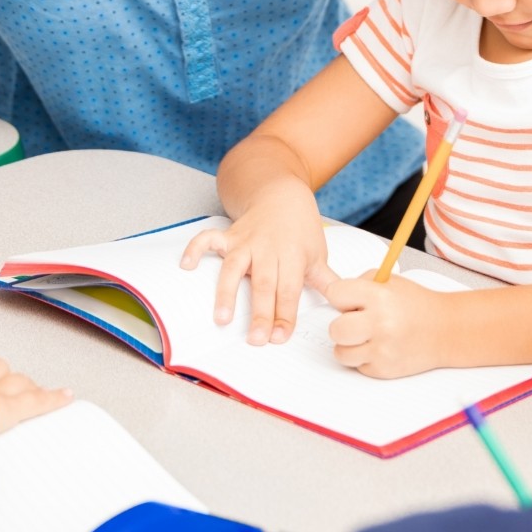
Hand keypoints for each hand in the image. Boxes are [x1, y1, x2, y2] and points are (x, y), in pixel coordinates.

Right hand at [180, 182, 336, 344]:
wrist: (282, 193)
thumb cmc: (301, 228)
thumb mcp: (318, 253)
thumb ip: (327, 282)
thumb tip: (345, 307)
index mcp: (293, 256)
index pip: (289, 290)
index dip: (284, 315)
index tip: (279, 338)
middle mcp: (268, 249)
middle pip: (264, 284)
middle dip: (259, 312)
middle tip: (255, 339)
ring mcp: (246, 241)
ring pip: (235, 266)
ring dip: (227, 291)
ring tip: (222, 317)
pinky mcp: (229, 234)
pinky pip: (208, 239)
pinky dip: (195, 249)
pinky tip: (186, 265)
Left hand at [325, 272, 450, 377]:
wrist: (446, 330)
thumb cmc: (416, 304)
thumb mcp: (389, 281)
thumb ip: (360, 284)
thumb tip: (336, 298)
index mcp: (378, 297)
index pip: (334, 294)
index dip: (339, 296)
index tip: (348, 299)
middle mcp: (380, 324)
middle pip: (335, 329)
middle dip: (340, 325)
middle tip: (353, 322)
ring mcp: (382, 350)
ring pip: (341, 353)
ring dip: (348, 345)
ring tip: (363, 336)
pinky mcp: (385, 369)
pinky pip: (357, 366)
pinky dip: (363, 358)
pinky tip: (377, 347)